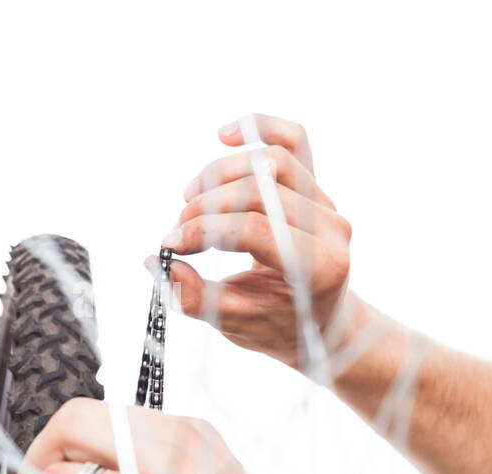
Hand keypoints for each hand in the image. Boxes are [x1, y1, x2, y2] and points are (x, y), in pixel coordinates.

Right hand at [159, 113, 355, 371]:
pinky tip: (225, 135)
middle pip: (260, 191)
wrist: (324, 321)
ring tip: (190, 199)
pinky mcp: (317, 188)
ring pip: (272, 161)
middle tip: (179, 230)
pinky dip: (260, 129)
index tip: (171, 245)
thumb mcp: (239, 325)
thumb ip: (199, 299)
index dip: (205, 231)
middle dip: (207, 207)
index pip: (256, 229)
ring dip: (221, 174)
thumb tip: (158, 263)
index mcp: (321, 268)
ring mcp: (328, 205)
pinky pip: (295, 141)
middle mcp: (332, 230)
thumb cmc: (281, 326)